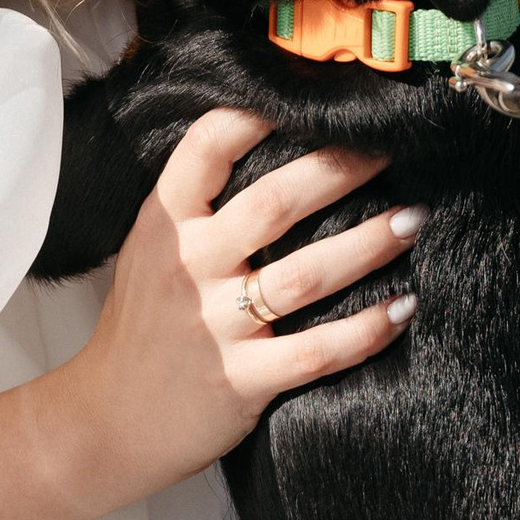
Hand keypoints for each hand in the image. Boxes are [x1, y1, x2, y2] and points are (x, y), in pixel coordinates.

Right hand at [51, 109, 421, 500]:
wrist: (106, 421)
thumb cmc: (142, 326)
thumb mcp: (149, 249)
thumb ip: (197, 204)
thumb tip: (270, 142)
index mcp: (165, 223)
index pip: (208, 148)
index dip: (260, 114)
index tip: (313, 98)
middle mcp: (189, 266)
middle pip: (275, 202)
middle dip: (340, 169)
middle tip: (391, 149)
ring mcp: (216, 325)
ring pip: (306, 274)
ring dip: (369, 244)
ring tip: (413, 220)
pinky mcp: (241, 380)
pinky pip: (316, 351)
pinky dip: (365, 330)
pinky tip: (402, 308)